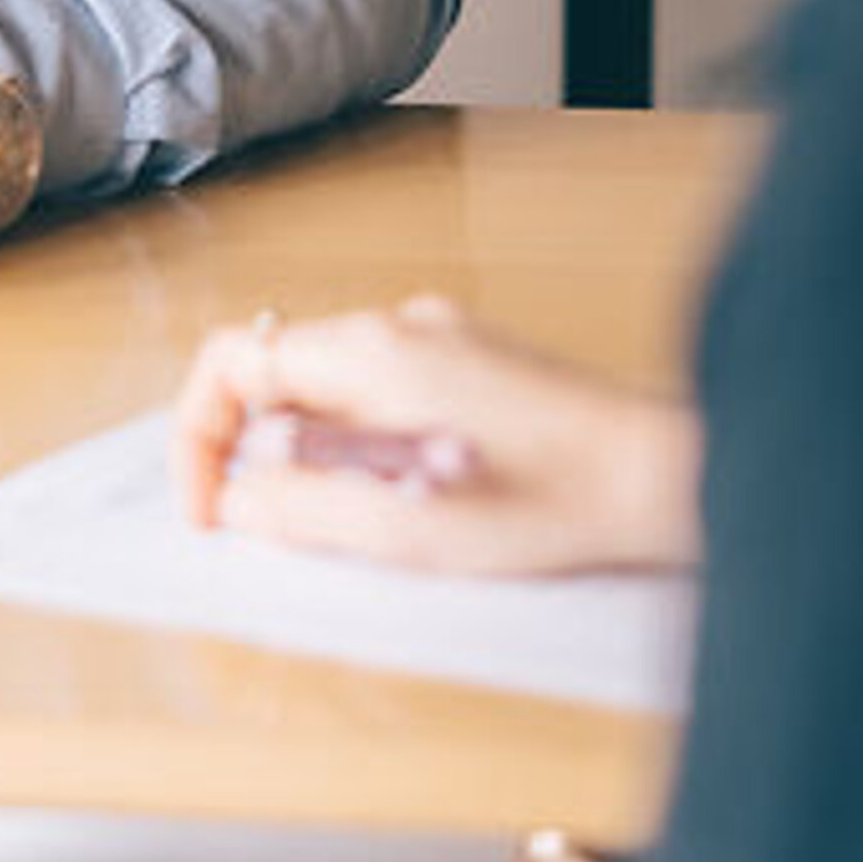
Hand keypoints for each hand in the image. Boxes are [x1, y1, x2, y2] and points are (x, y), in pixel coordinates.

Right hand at [176, 295, 698, 575]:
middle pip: (278, 377)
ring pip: (331, 394)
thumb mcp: (408, 531)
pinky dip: (369, 453)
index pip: (232, 361)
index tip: (212, 510)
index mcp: (369, 351)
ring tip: (365, 527)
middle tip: (282, 533)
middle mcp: (397, 328)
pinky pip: (384, 400)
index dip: (200, 436)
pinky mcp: (472, 367)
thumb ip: (305, 511)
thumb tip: (239, 499)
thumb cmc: (554, 502)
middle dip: (260, 458)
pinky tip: (417, 504)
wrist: (662, 478)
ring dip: (319, 462)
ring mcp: (438, 341)